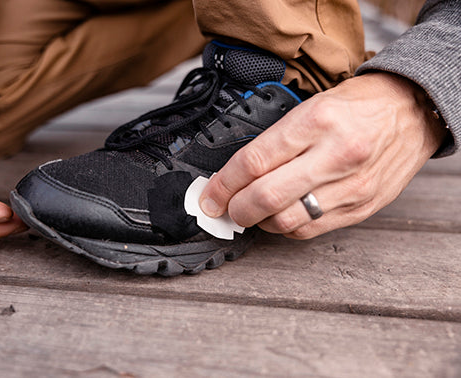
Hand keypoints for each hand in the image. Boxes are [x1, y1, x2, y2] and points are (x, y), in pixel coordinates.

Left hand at [199, 72, 445, 238]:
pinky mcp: (361, 207)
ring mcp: (351, 186)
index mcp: (316, 122)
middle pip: (266, 196)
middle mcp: (334, 155)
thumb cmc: (357, 105)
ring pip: (286, 220)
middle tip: (225, 209)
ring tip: (253, 211)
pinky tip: (281, 215)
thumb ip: (275, 140)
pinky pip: (310, 230)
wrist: (411, 110)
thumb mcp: (311, 106)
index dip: (223, 184)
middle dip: (236, 209)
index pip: (253, 161)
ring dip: (260, 221)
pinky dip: (286, 228)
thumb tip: (236, 173)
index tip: (210, 197)